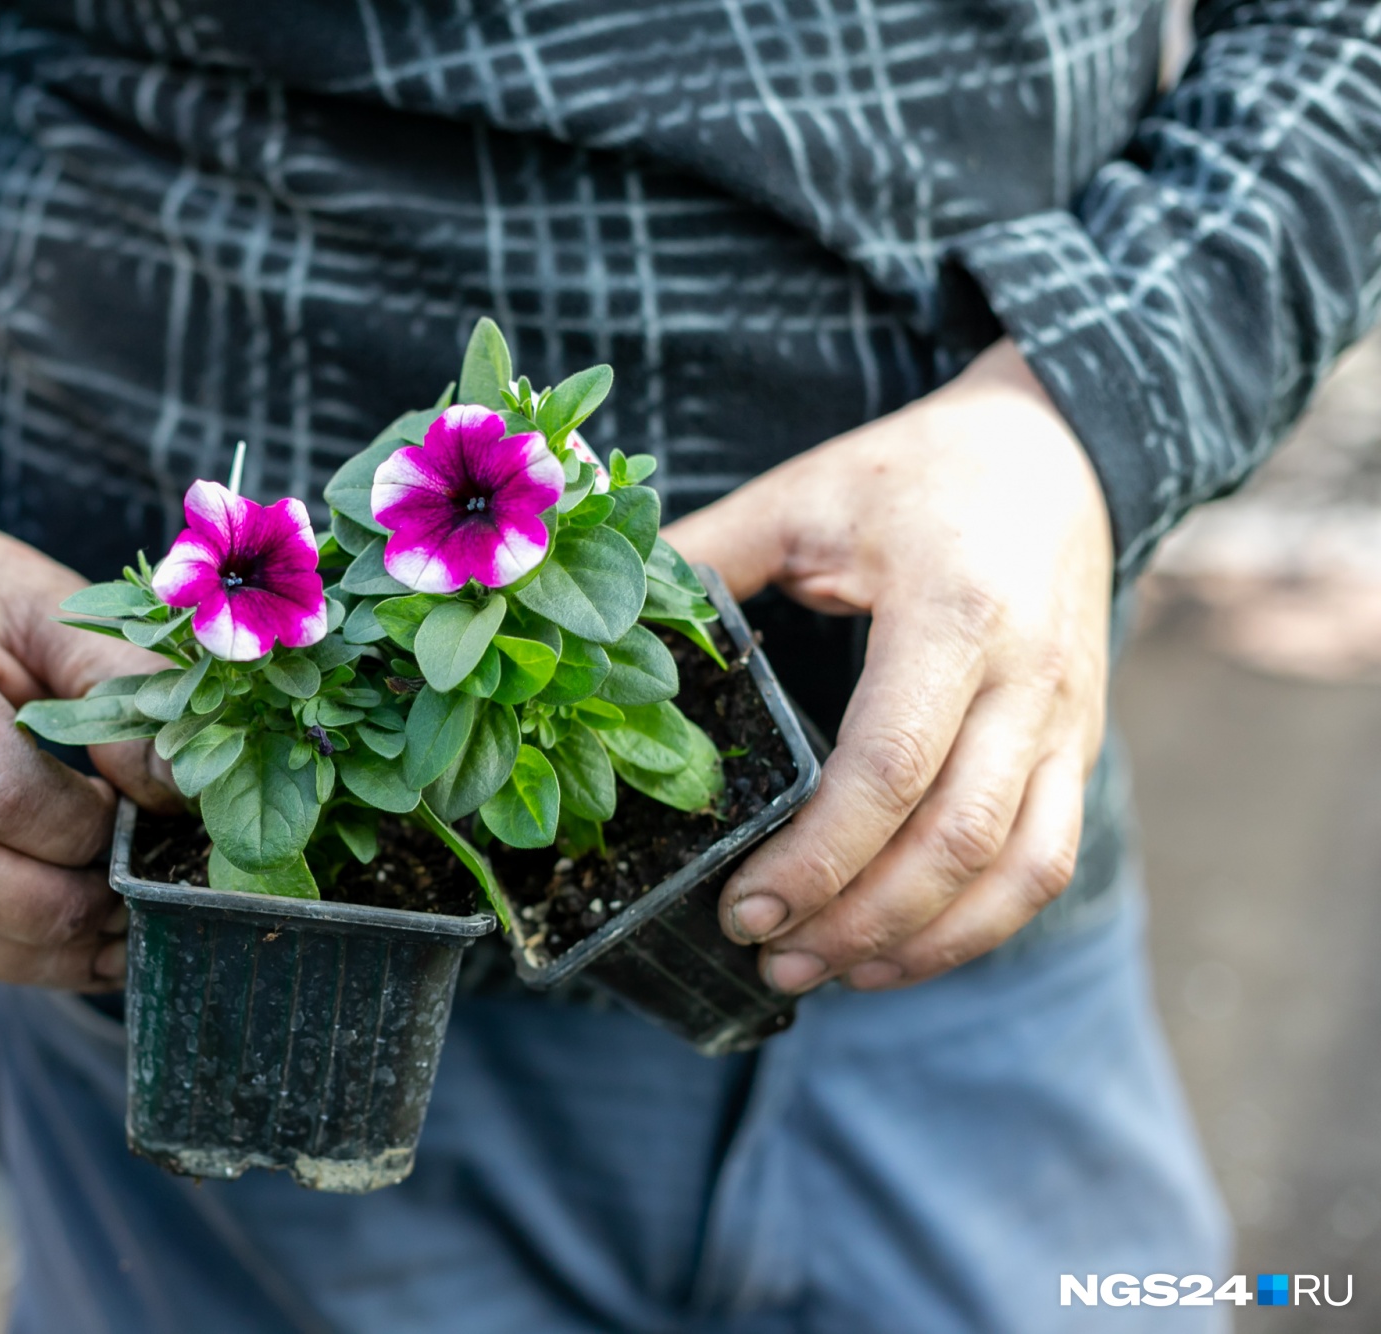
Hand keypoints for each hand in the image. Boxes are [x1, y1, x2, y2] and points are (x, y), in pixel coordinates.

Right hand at [0, 494, 175, 988]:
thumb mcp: (46, 601)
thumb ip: (120, 683)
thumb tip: (180, 788)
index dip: (77, 825)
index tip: (136, 820)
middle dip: (61, 906)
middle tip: (140, 897)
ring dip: (36, 952)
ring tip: (117, 935)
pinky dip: (2, 954)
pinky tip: (71, 943)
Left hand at [663, 340, 1112, 992]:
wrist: (1056, 452)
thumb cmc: (913, 476)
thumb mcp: (801, 498)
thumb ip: (707, 560)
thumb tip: (602, 628)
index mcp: (952, 613)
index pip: (889, 765)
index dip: (816, 856)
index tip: (743, 909)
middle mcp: (1027, 678)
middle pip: (956, 839)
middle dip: (857, 920)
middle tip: (768, 960)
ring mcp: (1067, 721)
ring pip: (1018, 871)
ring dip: (921, 942)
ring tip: (825, 972)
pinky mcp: (1078, 748)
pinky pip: (1048, 862)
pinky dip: (978, 926)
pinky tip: (899, 950)